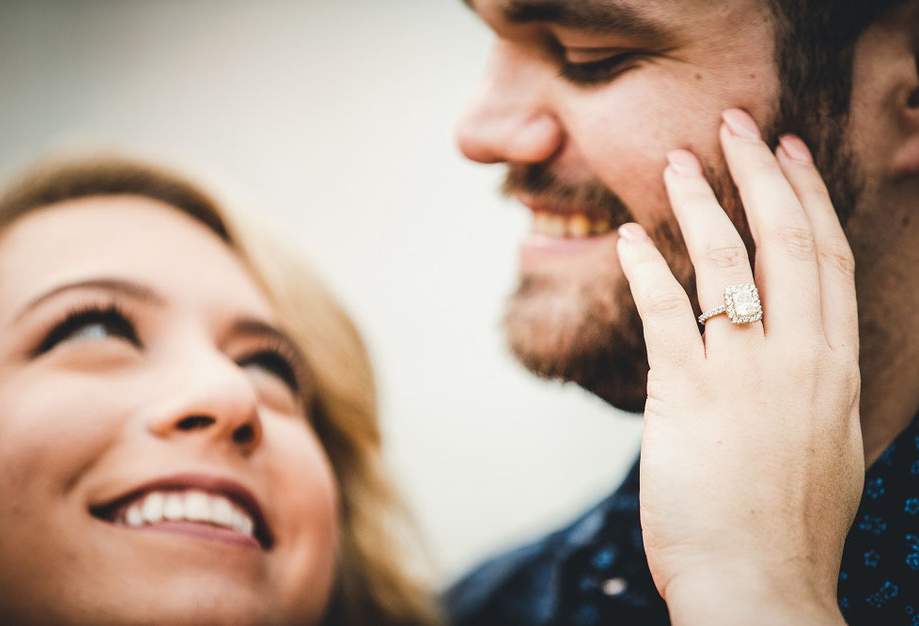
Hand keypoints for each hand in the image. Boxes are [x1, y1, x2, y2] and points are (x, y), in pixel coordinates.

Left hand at [615, 110, 863, 624]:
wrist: (760, 587)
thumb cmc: (787, 529)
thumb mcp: (826, 449)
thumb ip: (815, 395)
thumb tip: (803, 363)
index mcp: (835, 369)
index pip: (829, 261)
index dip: (810, 200)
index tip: (792, 156)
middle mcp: (799, 359)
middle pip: (787, 242)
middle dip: (763, 175)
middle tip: (739, 125)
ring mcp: (744, 374)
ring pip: (726, 263)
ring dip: (701, 202)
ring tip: (679, 159)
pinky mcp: (687, 395)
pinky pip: (665, 312)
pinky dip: (642, 267)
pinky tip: (624, 235)